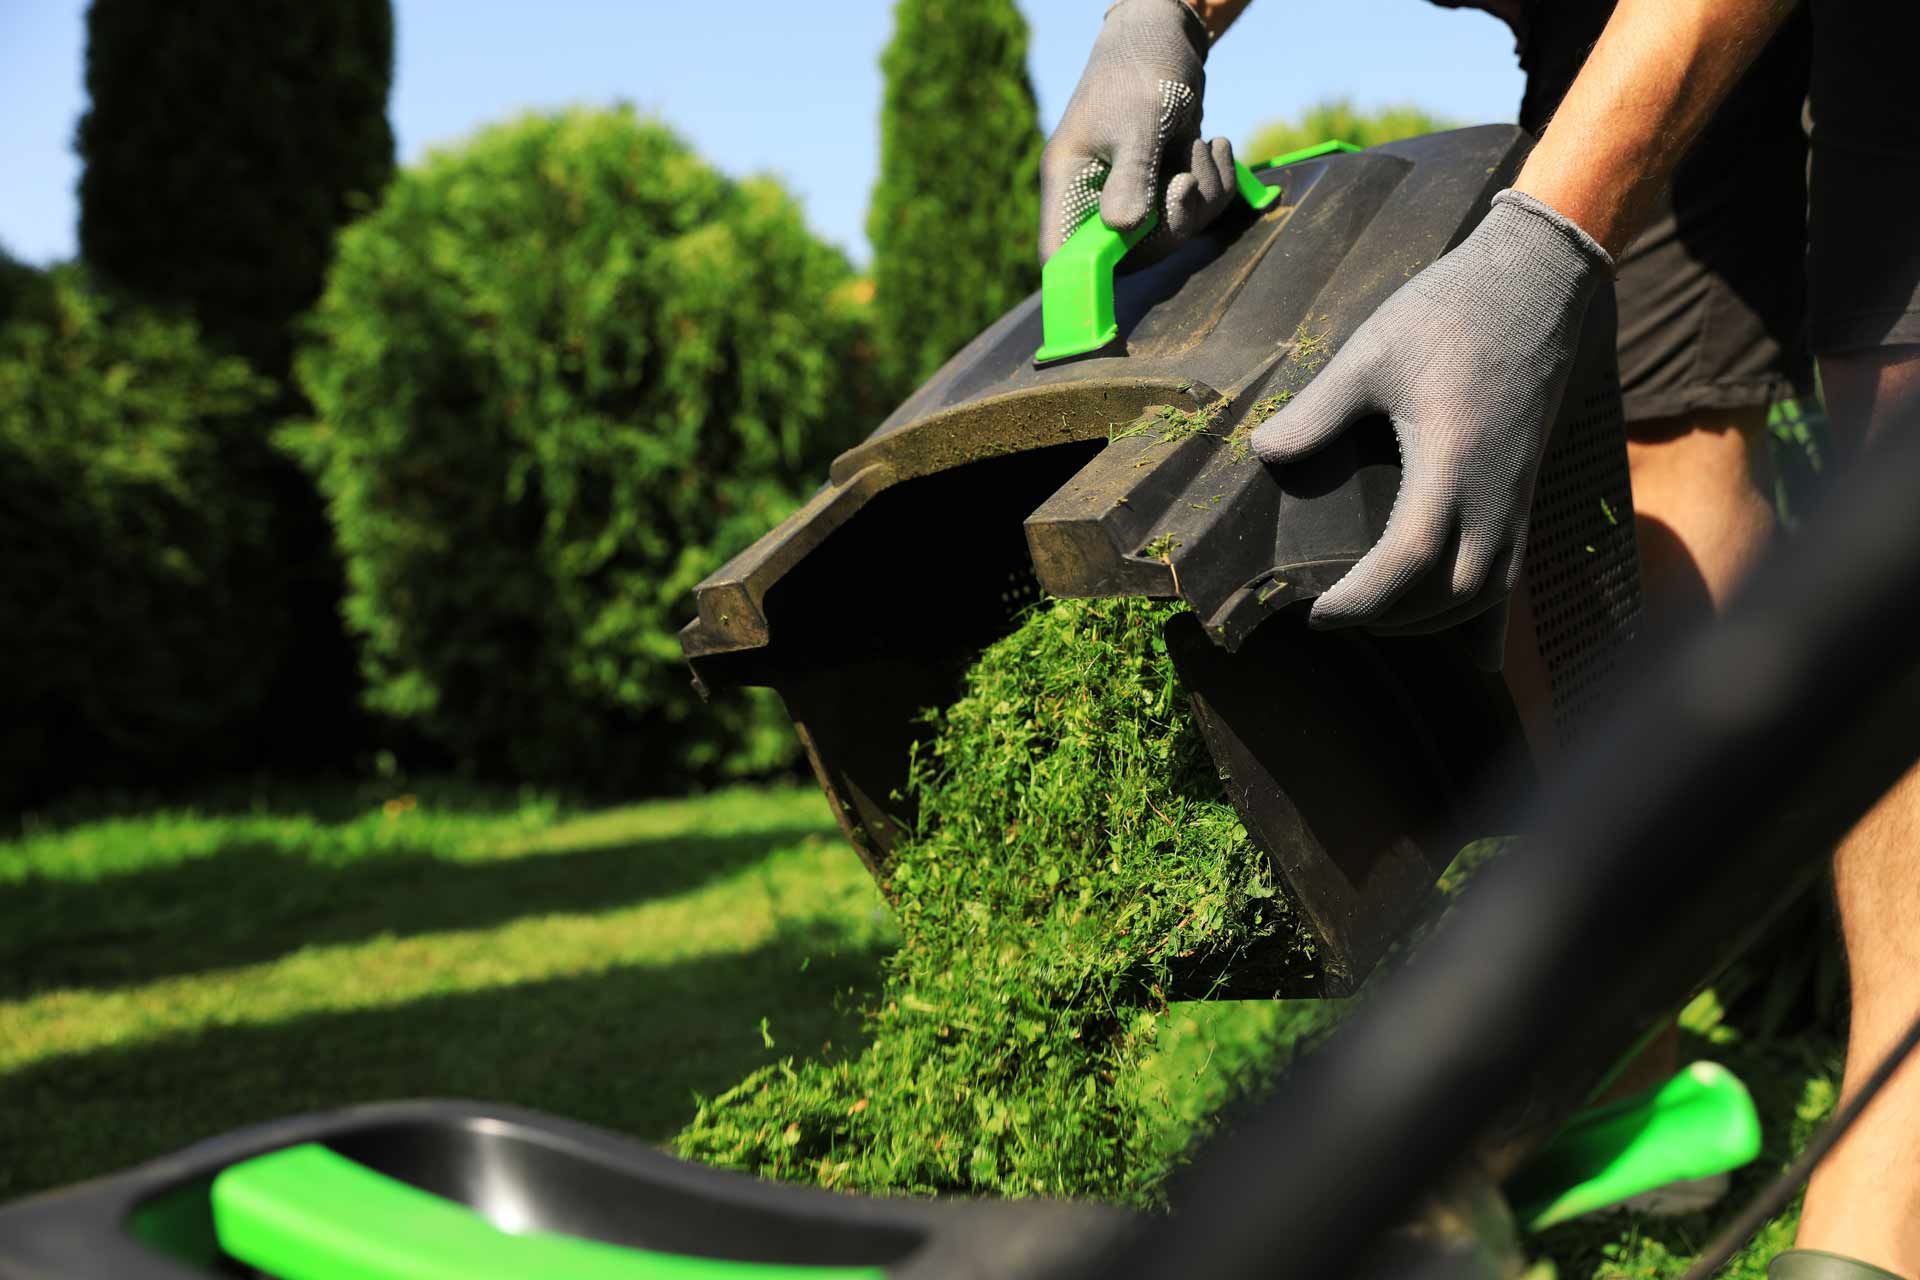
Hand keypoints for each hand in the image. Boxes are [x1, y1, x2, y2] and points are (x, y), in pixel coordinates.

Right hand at [1038, 0, 1239, 264]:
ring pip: (1174, 231)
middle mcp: (1096, 197)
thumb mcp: (1139, 121)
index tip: (1119, 284)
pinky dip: (1216, 182)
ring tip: (1204, 146)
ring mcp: (1134, 193)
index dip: (1081, 282)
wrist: (1167, 35)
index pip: (1060, 255)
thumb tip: (1122, 228)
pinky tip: (1215, 144)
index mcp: (1069, 183)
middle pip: (1132, 254)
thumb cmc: (1141, 69)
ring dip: (1205, 195)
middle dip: (1175, 223)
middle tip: (1188, 181)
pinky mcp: (1165, 184)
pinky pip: (1198, 210)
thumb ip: (1131, 175)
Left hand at [1250, 189, 1613, 632]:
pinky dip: (1488, 616)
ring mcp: (1518, 495)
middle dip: (1394, 618)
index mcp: (1452, 463)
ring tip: (1382, 620)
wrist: (1537, 281)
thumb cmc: (1451, 310)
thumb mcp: (1372, 353)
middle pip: (1454, 594)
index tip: (1316, 613)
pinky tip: (1473, 654)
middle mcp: (1495, 493)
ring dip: (1437, 620)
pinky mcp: (1526, 489)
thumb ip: (1317, 411)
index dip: (1361, 600)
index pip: (1409, 561)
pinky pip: (1516, 573)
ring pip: (1490, 590)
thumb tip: (1262, 455)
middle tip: (1339, 616)